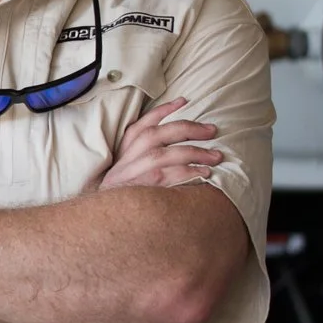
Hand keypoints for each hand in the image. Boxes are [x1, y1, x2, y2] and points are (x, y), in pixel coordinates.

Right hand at [94, 98, 224, 190]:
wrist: (106, 221)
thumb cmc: (124, 194)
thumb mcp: (126, 170)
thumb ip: (142, 153)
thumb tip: (173, 139)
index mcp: (124, 151)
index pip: (142, 124)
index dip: (163, 110)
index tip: (184, 100)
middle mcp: (127, 160)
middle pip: (157, 135)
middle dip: (188, 129)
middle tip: (212, 130)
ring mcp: (134, 176)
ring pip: (164, 155)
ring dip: (194, 153)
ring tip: (216, 156)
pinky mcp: (142, 192)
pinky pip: (168, 178)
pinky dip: (188, 173)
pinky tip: (205, 174)